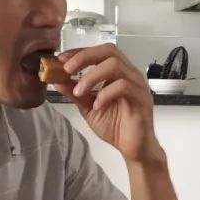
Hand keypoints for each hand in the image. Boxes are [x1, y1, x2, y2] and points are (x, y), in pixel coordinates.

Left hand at [52, 45, 162, 163]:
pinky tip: (97, 106)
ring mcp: (138, 85)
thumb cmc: (117, 127)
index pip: (99, 52)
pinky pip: (124, 87)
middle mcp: (130, 75)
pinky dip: (106, 94)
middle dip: (85, 57)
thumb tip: (57, 81)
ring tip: (79, 92)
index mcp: (119, 73)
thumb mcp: (88, 108)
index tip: (61, 59)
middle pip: (109, 51)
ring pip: (115, 66)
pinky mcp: (142, 99)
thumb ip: (76, 93)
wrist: (134, 149)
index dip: (79, 52)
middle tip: (67, 69)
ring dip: (92, 76)